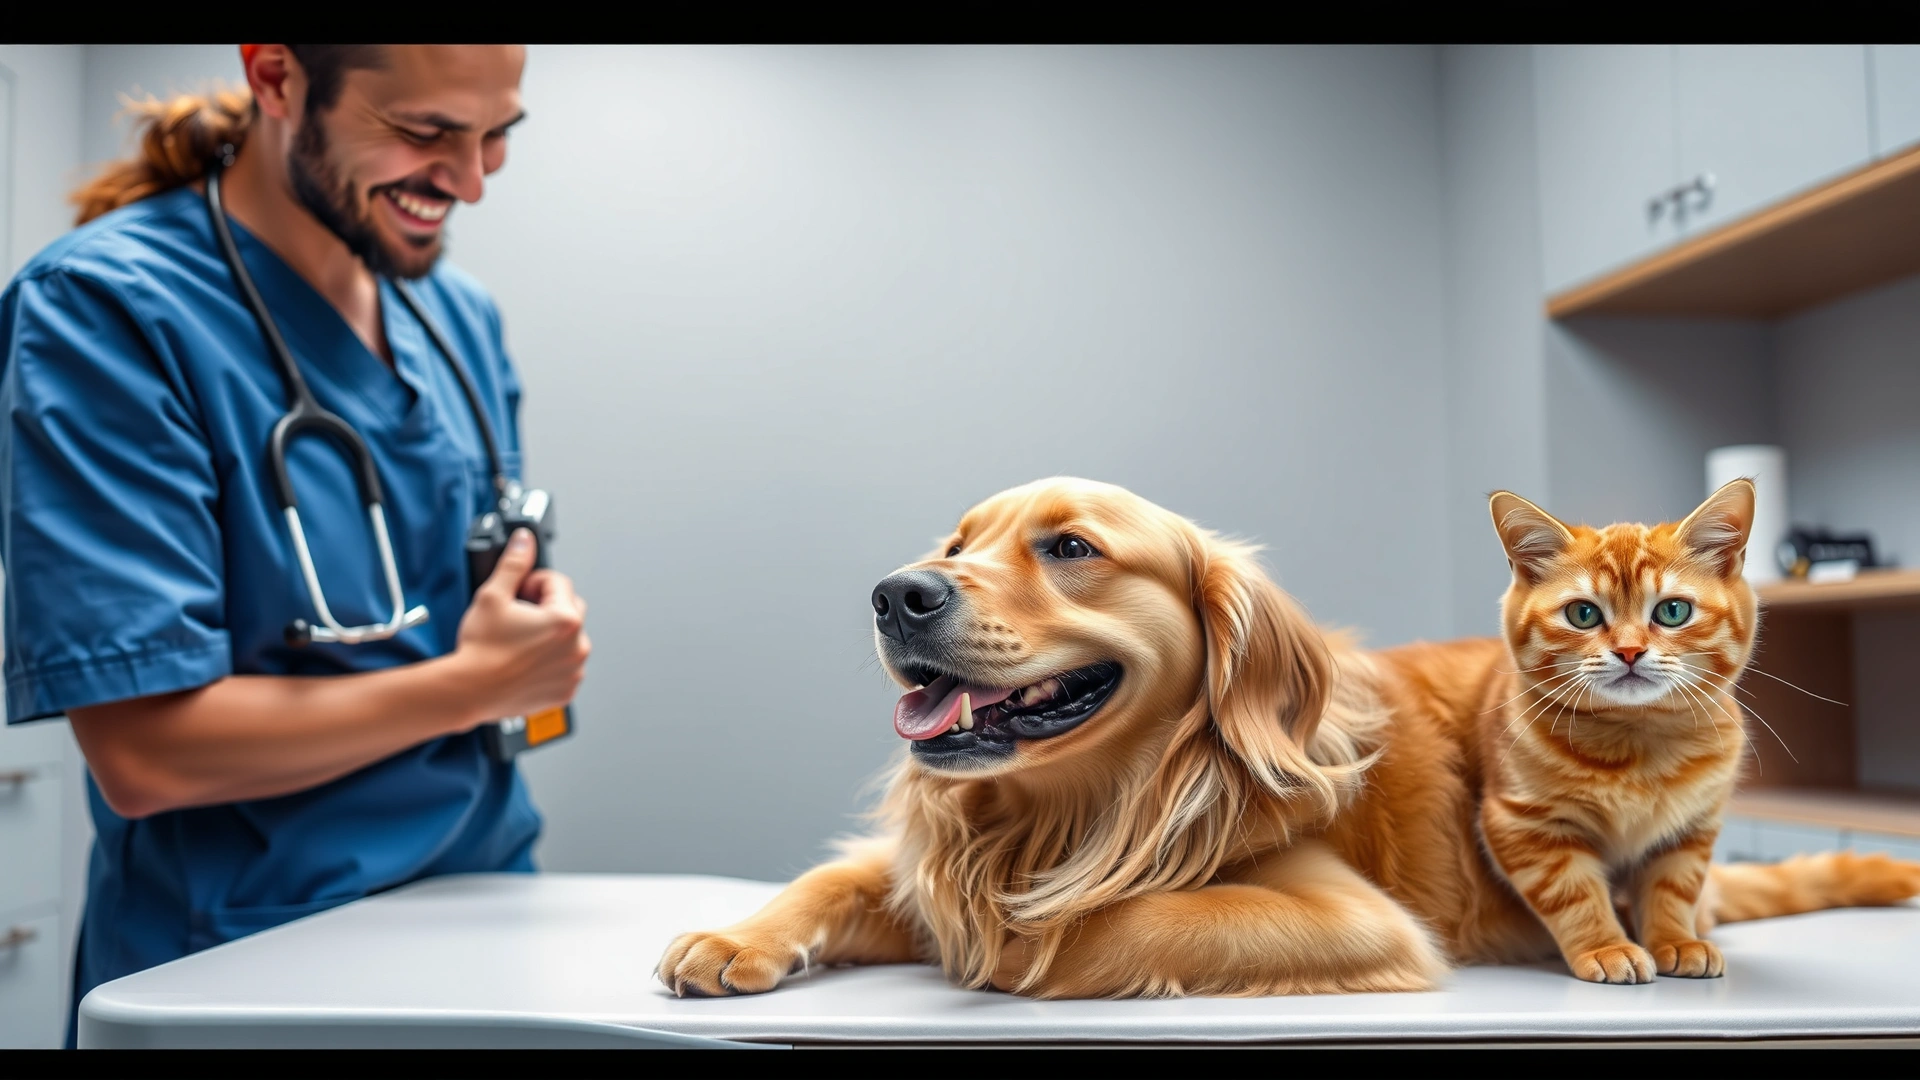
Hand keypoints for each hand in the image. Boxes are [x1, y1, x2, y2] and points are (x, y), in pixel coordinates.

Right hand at [451, 529, 590, 724]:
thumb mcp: (493, 596)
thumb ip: (514, 564)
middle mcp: (577, 646)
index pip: (559, 582)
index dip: (534, 582)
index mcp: (566, 620)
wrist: (469, 690)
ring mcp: (573, 670)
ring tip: (519, 641)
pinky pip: (564, 666)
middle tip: (517, 616)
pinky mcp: (566, 689)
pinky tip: (526, 660)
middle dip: (545, 607)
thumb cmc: (481, 651)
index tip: (519, 592)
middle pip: (568, 609)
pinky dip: (551, 661)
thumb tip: (524, 541)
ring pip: (568, 639)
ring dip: (550, 635)